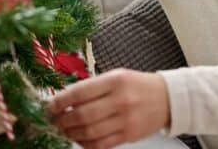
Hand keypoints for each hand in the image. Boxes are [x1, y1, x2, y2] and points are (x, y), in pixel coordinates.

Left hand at [47, 69, 170, 148]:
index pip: (80, 92)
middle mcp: (120, 100)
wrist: (168, 99)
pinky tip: (80, 139)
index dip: (60, 101)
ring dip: (71, 133)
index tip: (50, 106)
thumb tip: (64, 99)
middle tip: (53, 120)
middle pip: (82, 115)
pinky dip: (86, 144)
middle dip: (62, 120)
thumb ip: (93, 86)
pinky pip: (101, 145)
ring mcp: (125, 120)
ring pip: (89, 132)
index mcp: (115, 80)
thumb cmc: (138, 85)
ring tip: (64, 130)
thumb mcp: (117, 76)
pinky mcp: (128, 135)